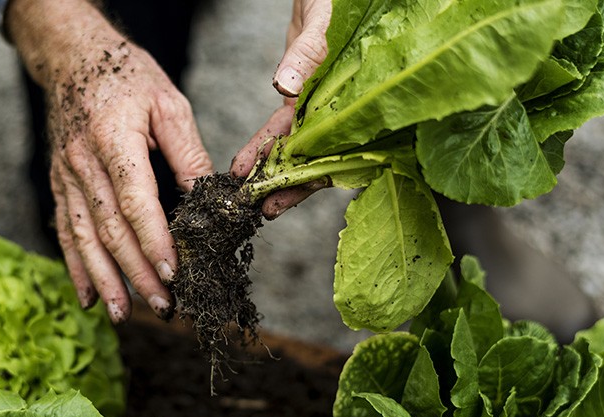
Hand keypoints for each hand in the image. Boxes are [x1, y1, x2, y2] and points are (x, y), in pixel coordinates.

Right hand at [7, 0, 211, 323]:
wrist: (71, 56)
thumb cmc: (127, 75)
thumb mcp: (169, 103)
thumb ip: (188, 153)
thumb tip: (209, 198)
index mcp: (114, 139)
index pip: (135, 201)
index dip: (154, 241)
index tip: (174, 273)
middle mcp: (83, 162)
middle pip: (110, 229)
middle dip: (137, 272)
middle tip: (163, 305)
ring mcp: (65, 176)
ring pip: (83, 238)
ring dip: (105, 280)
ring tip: (123, 314)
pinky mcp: (59, 184)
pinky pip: (65, 230)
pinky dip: (76, 266)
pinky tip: (88, 296)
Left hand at [231, 0, 331, 218]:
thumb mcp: (324, 22)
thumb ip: (308, 53)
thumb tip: (285, 86)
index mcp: (356, 98)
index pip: (335, 147)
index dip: (308, 174)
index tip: (282, 194)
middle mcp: (340, 109)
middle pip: (317, 157)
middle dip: (288, 185)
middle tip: (263, 208)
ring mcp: (323, 106)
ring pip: (299, 148)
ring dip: (273, 172)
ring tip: (249, 195)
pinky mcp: (304, 98)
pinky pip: (285, 128)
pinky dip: (266, 147)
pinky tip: (247, 165)